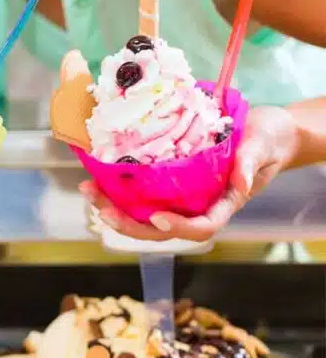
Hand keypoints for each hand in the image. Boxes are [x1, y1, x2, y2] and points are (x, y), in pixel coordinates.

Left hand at [81, 105, 298, 241]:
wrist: (264, 130)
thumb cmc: (268, 139)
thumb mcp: (263, 145)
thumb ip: (251, 164)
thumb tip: (240, 184)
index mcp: (224, 203)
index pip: (202, 227)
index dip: (178, 226)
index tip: (156, 216)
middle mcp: (200, 205)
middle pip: (163, 228)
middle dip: (130, 223)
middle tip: (101, 208)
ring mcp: (183, 195)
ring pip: (146, 213)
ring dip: (116, 207)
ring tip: (89, 190)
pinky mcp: (171, 180)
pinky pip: (143, 192)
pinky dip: (120, 188)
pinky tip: (98, 176)